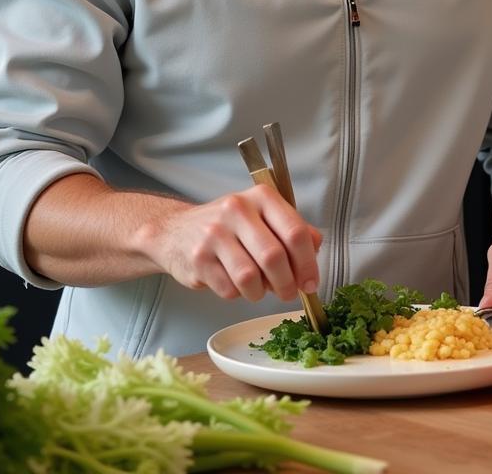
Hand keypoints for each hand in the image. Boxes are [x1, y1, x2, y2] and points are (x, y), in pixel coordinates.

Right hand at [152, 185, 321, 303]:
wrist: (176, 231)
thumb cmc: (228, 227)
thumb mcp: (262, 217)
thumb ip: (292, 229)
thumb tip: (315, 246)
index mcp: (261, 197)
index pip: (295, 232)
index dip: (308, 263)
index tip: (311, 282)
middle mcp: (237, 209)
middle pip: (274, 257)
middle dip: (287, 284)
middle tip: (288, 293)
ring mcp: (215, 233)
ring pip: (251, 278)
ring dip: (260, 293)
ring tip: (258, 289)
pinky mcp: (198, 258)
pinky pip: (229, 289)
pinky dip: (238, 294)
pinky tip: (234, 283)